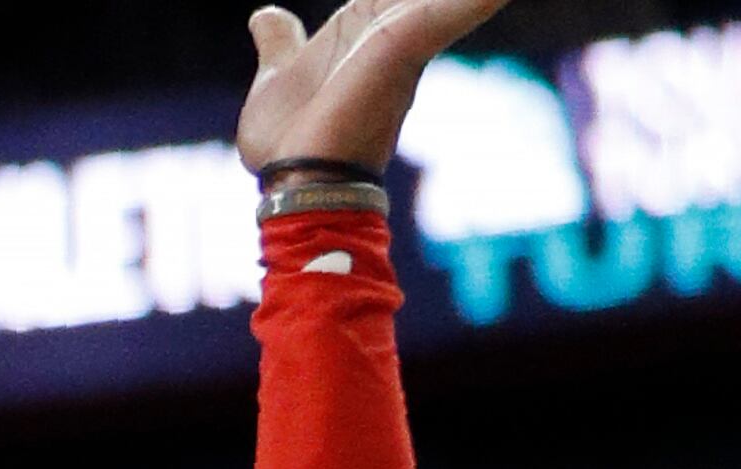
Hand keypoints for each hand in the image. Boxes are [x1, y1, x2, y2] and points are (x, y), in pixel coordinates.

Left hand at [236, 0, 509, 173]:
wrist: (299, 179)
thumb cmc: (290, 140)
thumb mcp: (278, 78)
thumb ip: (281, 44)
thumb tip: (265, 15)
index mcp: (363, 26)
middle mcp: (392, 27)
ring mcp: (401, 36)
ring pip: (446, 2)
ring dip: (473, 1)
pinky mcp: (405, 45)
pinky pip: (449, 11)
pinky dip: (474, 4)